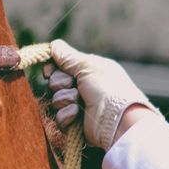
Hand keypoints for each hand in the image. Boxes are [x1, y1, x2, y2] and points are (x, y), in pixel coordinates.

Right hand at [44, 39, 158, 150]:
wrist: (119, 121)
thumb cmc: (108, 89)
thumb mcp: (88, 65)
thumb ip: (67, 55)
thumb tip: (53, 45)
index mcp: (88, 71)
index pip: (60, 65)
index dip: (52, 67)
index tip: (48, 71)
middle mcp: (84, 87)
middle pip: (55, 81)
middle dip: (60, 83)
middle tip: (73, 85)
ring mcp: (80, 105)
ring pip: (55, 99)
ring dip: (65, 99)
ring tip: (79, 102)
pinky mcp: (76, 123)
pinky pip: (59, 117)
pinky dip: (67, 115)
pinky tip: (78, 114)